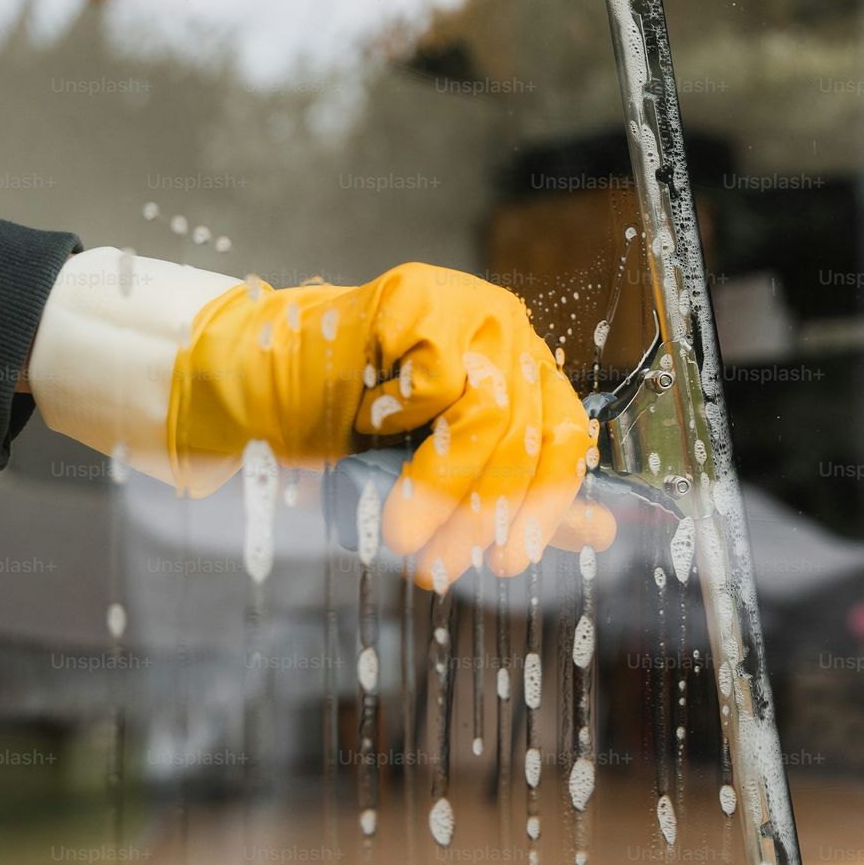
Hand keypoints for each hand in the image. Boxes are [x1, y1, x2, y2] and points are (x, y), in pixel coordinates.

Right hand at [170, 263, 614, 588]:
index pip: (568, 435)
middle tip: (441, 566)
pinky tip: (369, 429)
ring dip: (444, 488)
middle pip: (529, 432)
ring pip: (489, 415)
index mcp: (526, 371)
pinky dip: (403, 421)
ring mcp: (468, 307)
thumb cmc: (352, 429)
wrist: (265, 382)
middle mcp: (509, 333)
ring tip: (404, 532)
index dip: (546, 503)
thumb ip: (518, 497)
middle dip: (484, 513)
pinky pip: (436, 382)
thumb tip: (598, 534)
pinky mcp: (422, 297)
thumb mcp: (440, 475)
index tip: (511, 559)